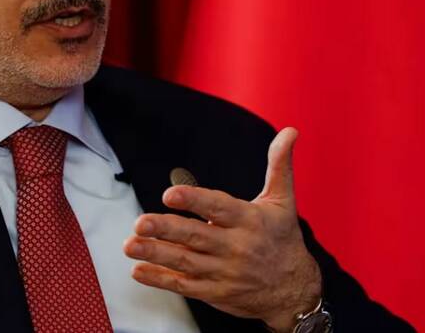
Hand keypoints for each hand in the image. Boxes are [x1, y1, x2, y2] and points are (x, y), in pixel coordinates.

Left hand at [123, 127, 321, 332]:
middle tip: (140, 222)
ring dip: (156, 253)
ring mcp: (223, 272)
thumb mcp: (282, 201)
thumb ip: (279, 164)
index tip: (170, 194)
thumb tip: (289, 131)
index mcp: (248, 220)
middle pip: (196, 236)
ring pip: (186, 261)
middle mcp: (235, 246)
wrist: (294, 290)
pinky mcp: (214, 292)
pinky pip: (184, 285)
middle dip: (166, 229)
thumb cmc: (283, 239)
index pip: (218, 208)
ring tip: (130, 245)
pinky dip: (160, 279)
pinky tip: (139, 270)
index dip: (194, 200)